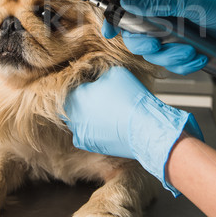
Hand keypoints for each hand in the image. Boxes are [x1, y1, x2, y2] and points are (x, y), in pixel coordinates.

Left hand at [63, 66, 202, 195]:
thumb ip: (97, 70)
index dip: (83, 81)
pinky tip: (110, 122)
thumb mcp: (113, 72)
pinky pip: (88, 132)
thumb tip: (93, 73)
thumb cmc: (130, 99)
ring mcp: (80, 134)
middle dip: (85, 98)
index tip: (94, 80)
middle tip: (102, 94)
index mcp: (73, 97)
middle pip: (73, 103)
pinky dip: (96, 127)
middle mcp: (71, 117)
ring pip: (80, 119)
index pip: (70, 85)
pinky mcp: (91, 146)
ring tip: (108, 108)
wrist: (145, 129)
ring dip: (89, 113)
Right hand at [104, 0, 215, 74]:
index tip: (108, 31)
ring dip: (171, 58)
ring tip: (192, 52)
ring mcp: (180, 40)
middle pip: (140, 38)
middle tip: (161, 43)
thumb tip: (129, 3)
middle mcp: (170, 22)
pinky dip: (184, 66)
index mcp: (167, 4)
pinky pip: (175, 67)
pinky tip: (200, 60)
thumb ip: (159, 4)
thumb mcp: (194, 2)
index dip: (117, 21)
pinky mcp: (191, 56)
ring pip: (157, 56)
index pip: (133, 12)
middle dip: (148, 45)